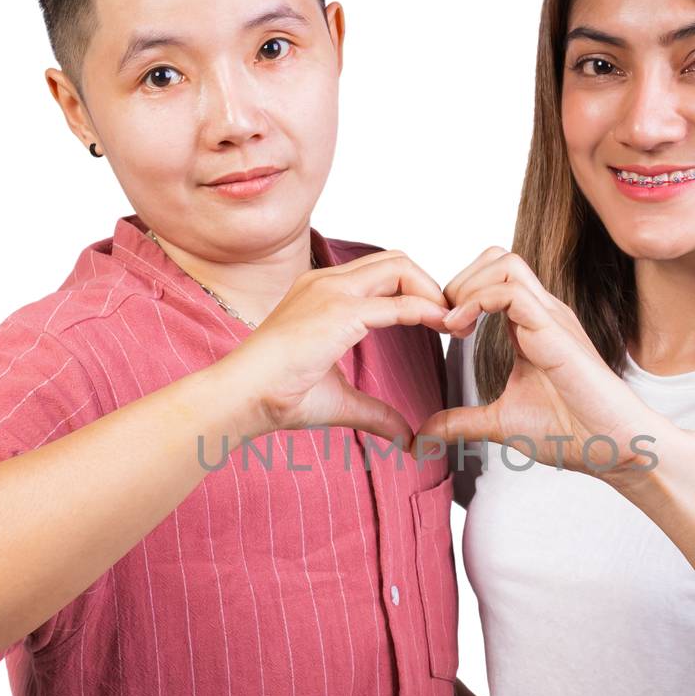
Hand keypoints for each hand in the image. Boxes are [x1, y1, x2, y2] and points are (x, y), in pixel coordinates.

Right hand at [227, 250, 450, 446]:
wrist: (242, 397)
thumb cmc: (276, 396)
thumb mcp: (339, 401)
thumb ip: (375, 412)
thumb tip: (404, 435)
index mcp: (321, 293)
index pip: (379, 272)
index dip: (414, 291)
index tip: (439, 320)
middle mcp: (326, 282)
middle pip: (395, 259)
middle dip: (430, 284)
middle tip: (452, 319)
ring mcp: (331, 292)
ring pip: (399, 267)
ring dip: (432, 291)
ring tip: (451, 323)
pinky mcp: (338, 312)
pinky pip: (396, 302)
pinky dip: (426, 311)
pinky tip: (442, 327)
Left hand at [415, 247, 667, 483]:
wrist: (613, 446)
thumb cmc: (571, 432)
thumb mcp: (500, 422)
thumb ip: (461, 422)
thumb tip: (425, 434)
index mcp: (531, 326)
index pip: (493, 279)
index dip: (459, 294)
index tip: (442, 331)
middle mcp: (542, 313)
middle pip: (496, 258)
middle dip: (459, 280)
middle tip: (444, 322)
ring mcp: (550, 317)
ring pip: (503, 263)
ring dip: (467, 287)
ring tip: (452, 325)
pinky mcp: (554, 330)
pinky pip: (511, 291)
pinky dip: (477, 302)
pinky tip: (462, 331)